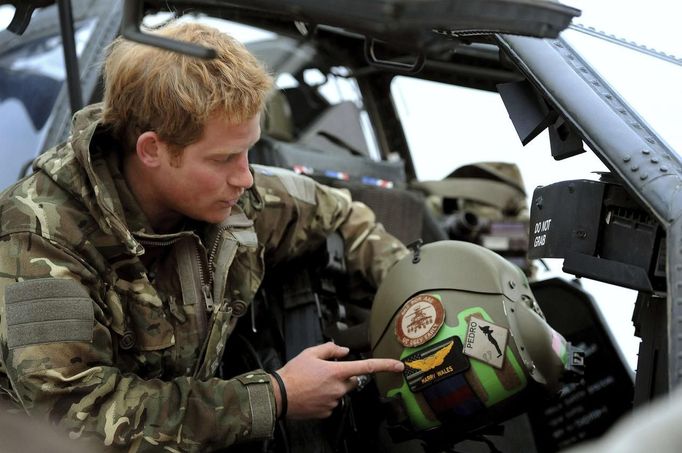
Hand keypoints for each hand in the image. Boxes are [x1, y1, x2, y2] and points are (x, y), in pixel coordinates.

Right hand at [272, 342, 402, 418]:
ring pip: (341, 392)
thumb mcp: (310, 353)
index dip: (384, 365)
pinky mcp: (327, 412)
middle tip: (326, 373)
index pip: (366, 367)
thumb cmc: (293, 374)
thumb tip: (344, 351)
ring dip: (333, 387)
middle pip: (352, 381)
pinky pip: (332, 403)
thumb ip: (330, 349)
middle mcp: (338, 388)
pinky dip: (326, 398)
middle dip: (345, 376)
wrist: (278, 396)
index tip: (398, 366)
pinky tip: (313, 394)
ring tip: (314, 384)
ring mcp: (333, 402)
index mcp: (336, 371)